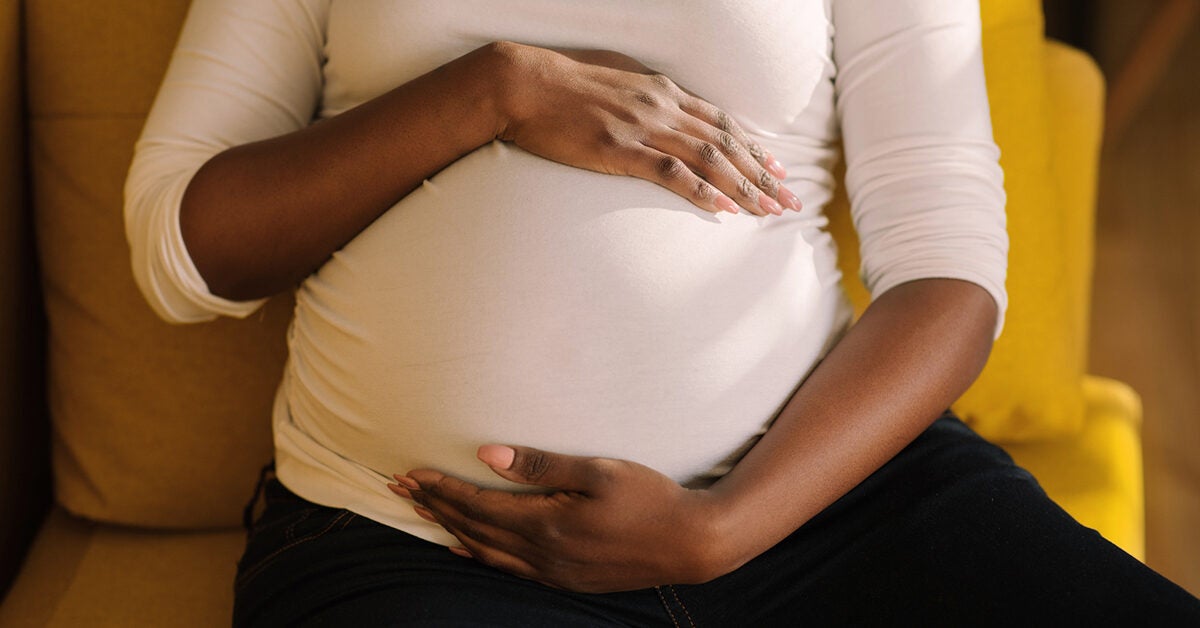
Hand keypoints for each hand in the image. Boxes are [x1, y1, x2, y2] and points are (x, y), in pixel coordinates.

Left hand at [389, 445, 729, 592]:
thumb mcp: (599, 470)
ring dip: (450, 530)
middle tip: (399, 488)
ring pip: (484, 551)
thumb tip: (487, 454)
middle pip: (472, 528)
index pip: (478, 505)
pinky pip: (507, 569)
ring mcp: (552, 571)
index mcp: (547, 523)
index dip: (441, 489)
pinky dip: (478, 556)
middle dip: (434, 506)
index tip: (410, 473)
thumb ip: (541, 464)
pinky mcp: (565, 579)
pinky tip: (464, 549)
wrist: (690, 543)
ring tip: (421, 513)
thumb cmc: (650, 498)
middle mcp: (542, 553)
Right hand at [488, 42, 800, 216]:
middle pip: (726, 143)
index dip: (753, 147)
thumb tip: (665, 112)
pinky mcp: (620, 150)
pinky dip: (700, 192)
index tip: (776, 169)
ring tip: (766, 211)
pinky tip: (721, 209)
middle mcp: (662, 107)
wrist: (524, 85)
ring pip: (708, 160)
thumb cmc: (564, 83)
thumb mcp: (616, 80)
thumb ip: (646, 98)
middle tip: (789, 200)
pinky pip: (671, 173)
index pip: (721, 122)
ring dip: (742, 188)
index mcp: (663, 91)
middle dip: (761, 174)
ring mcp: (643, 128)